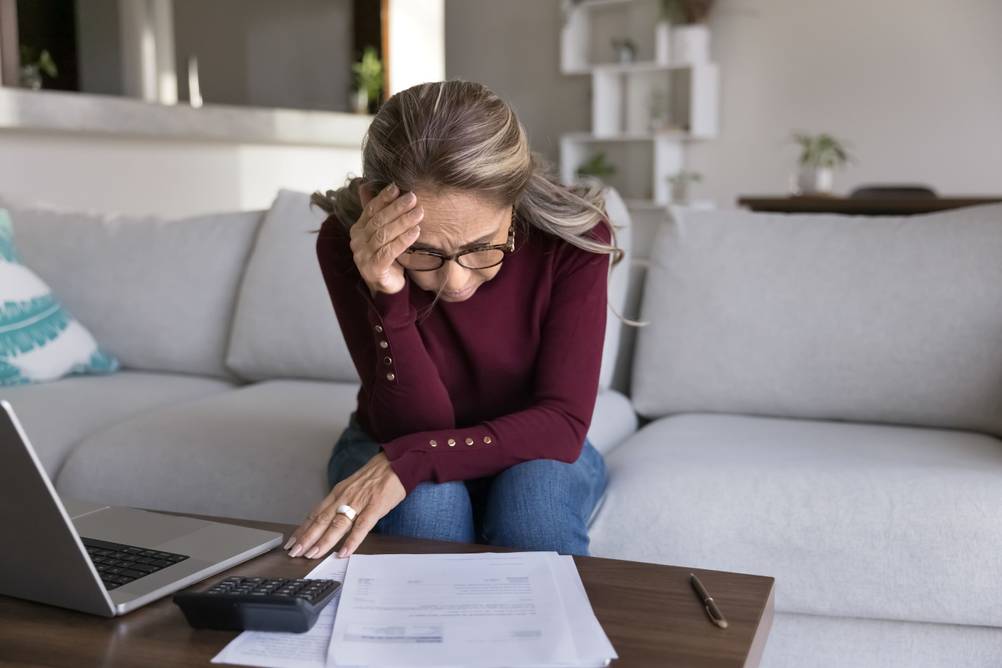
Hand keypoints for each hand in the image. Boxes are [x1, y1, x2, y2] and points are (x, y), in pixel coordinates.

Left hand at [285, 451, 405, 558]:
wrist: (397, 461)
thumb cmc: (376, 475)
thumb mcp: (353, 486)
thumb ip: (342, 502)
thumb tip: (331, 519)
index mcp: (338, 493)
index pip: (316, 513)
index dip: (303, 529)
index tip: (292, 542)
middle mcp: (344, 497)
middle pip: (321, 520)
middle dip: (307, 537)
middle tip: (295, 552)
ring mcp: (359, 502)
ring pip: (337, 524)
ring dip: (324, 541)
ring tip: (313, 554)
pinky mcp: (375, 506)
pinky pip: (361, 526)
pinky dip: (351, 540)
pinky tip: (344, 552)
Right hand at [352, 181, 423, 295]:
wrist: (386, 286)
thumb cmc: (386, 256)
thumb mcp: (381, 233)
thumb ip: (375, 212)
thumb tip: (365, 185)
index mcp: (358, 230)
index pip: (370, 210)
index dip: (383, 198)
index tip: (397, 187)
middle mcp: (357, 242)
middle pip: (378, 221)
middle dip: (397, 208)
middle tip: (413, 198)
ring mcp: (363, 257)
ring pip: (384, 235)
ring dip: (403, 222)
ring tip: (419, 213)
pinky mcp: (374, 269)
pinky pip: (389, 252)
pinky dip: (403, 240)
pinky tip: (416, 232)